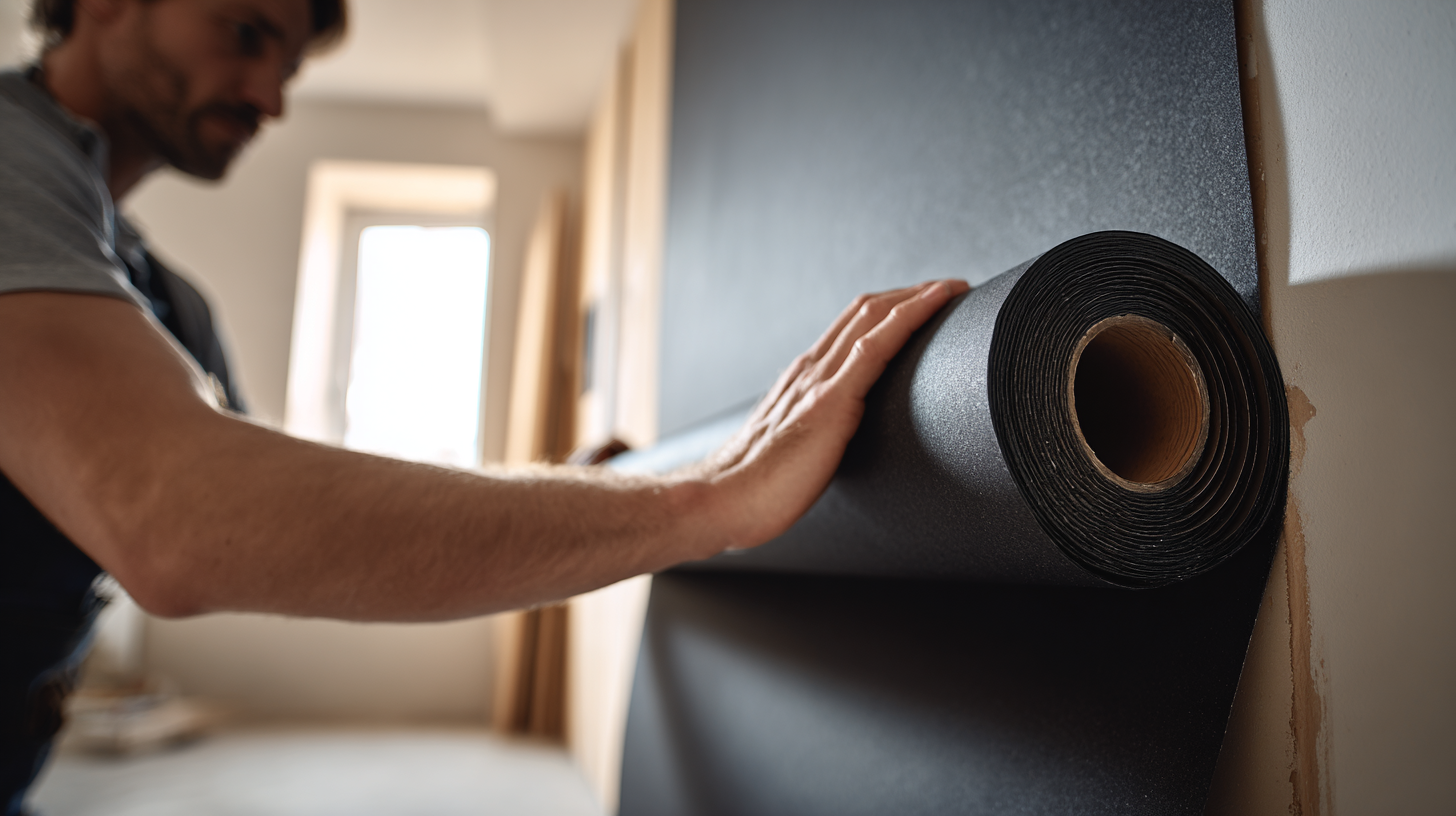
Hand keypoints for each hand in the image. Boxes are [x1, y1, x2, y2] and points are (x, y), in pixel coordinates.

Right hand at [696, 279, 969, 551]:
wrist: (721, 501)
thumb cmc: (755, 490)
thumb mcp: (791, 452)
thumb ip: (811, 440)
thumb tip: (832, 455)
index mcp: (801, 381)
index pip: (849, 328)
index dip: (887, 309)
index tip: (921, 304)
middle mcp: (810, 370)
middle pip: (865, 311)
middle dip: (910, 294)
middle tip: (950, 289)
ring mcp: (820, 382)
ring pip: (873, 317)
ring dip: (917, 297)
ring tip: (953, 290)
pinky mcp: (831, 402)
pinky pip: (877, 346)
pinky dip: (909, 317)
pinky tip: (937, 305)